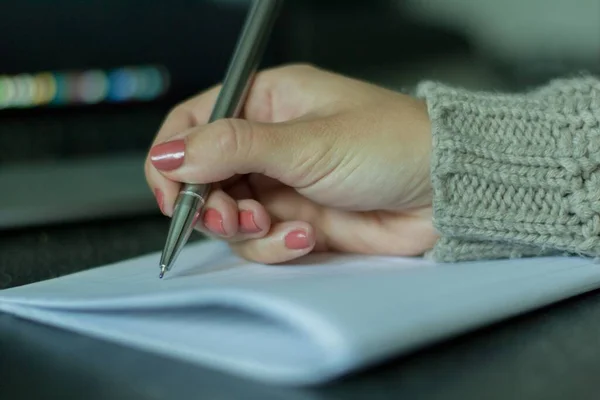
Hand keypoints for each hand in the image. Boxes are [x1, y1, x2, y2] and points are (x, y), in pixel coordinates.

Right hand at [145, 64, 436, 262]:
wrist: (445, 192)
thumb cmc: (394, 144)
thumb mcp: (306, 141)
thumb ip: (233, 147)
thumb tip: (172, 153)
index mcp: (268, 103)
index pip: (194, 123)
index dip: (173, 157)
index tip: (171, 191)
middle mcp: (270, 143)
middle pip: (205, 176)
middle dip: (210, 203)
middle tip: (226, 215)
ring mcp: (283, 184)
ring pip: (230, 215)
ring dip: (245, 229)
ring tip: (273, 226)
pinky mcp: (298, 220)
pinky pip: (263, 240)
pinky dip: (276, 245)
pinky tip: (304, 237)